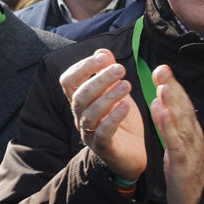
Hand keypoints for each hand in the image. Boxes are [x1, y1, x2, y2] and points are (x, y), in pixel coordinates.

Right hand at [61, 50, 145, 180]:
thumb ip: (109, 73)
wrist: (135, 152)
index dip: (82, 67)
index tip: (103, 57)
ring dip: (108, 96)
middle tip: (120, 69)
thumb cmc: (124, 119)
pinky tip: (126, 106)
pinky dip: (114, 118)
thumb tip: (102, 51)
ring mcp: (90, 133)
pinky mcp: (104, 147)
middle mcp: (81, 116)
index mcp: (81, 101)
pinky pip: (103, 132)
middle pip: (80, 96)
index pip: (69, 82)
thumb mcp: (118, 92)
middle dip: (99, 80)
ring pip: (90, 113)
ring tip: (127, 85)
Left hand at [149, 65, 203, 203]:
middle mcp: (193, 136)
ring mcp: (190, 149)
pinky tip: (162, 113)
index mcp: (191, 131)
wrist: (195, 201)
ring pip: (181, 122)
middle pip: (184, 108)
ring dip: (172, 103)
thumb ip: (169, 123)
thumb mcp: (176, 145)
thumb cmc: (184, 172)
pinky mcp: (183, 163)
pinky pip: (175, 142)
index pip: (183, 105)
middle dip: (172, 87)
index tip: (162, 69)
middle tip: (161, 69)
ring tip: (162, 86)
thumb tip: (159, 101)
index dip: (173, 86)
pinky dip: (169, 126)